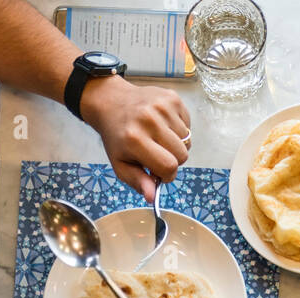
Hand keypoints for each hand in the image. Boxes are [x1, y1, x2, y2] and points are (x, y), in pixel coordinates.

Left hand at [80, 75, 190, 199]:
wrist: (112, 102)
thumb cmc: (117, 137)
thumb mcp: (121, 165)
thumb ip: (138, 182)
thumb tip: (153, 197)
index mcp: (135, 139)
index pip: (169, 167)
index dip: (167, 175)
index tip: (158, 171)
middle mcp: (150, 120)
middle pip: (182, 155)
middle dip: (173, 160)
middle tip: (157, 153)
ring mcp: (162, 106)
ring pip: (187, 140)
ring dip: (176, 144)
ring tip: (158, 137)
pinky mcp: (172, 97)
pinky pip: (187, 124)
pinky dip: (178, 129)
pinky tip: (163, 125)